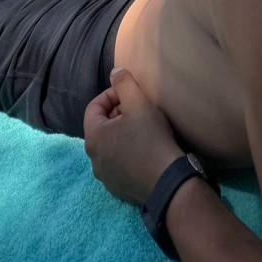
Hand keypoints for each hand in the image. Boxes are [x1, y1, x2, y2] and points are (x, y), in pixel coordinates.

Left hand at [84, 68, 181, 204]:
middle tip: (139, 110)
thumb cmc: (151, 139)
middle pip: (102, 127)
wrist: (168, 182)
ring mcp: (105, 177)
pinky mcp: (118, 189)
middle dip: (118, 114)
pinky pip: (119, 165)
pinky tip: (146, 151)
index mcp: (93, 137)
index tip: (130, 94)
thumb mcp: (139, 103)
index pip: (94, 107)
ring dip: (123, 135)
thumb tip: (114, 72)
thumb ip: (124, 83)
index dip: (111, 95)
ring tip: (144, 129)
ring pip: (110, 147)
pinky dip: (128, 154)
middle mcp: (93, 159)